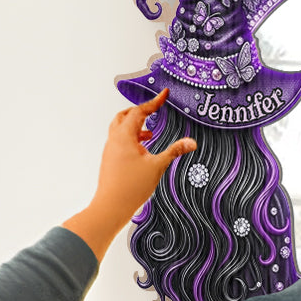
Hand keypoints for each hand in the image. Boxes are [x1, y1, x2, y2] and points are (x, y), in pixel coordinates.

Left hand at [61, 88, 196, 262]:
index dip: (154, 102)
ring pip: (120, 129)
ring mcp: (110, 150)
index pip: (139, 111)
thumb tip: (191, 142)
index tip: (163, 94)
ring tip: (151, 133)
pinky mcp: (110, 160)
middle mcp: (114, 140)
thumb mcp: (157, 166)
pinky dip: (131, 139)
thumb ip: (174, 151)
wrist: (110, 207)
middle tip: (153, 109)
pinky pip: (119, 142)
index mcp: (124, 136)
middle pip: (125, 116)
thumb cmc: (130, 188)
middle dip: (139, 111)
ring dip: (135, 126)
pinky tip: (143, 150)